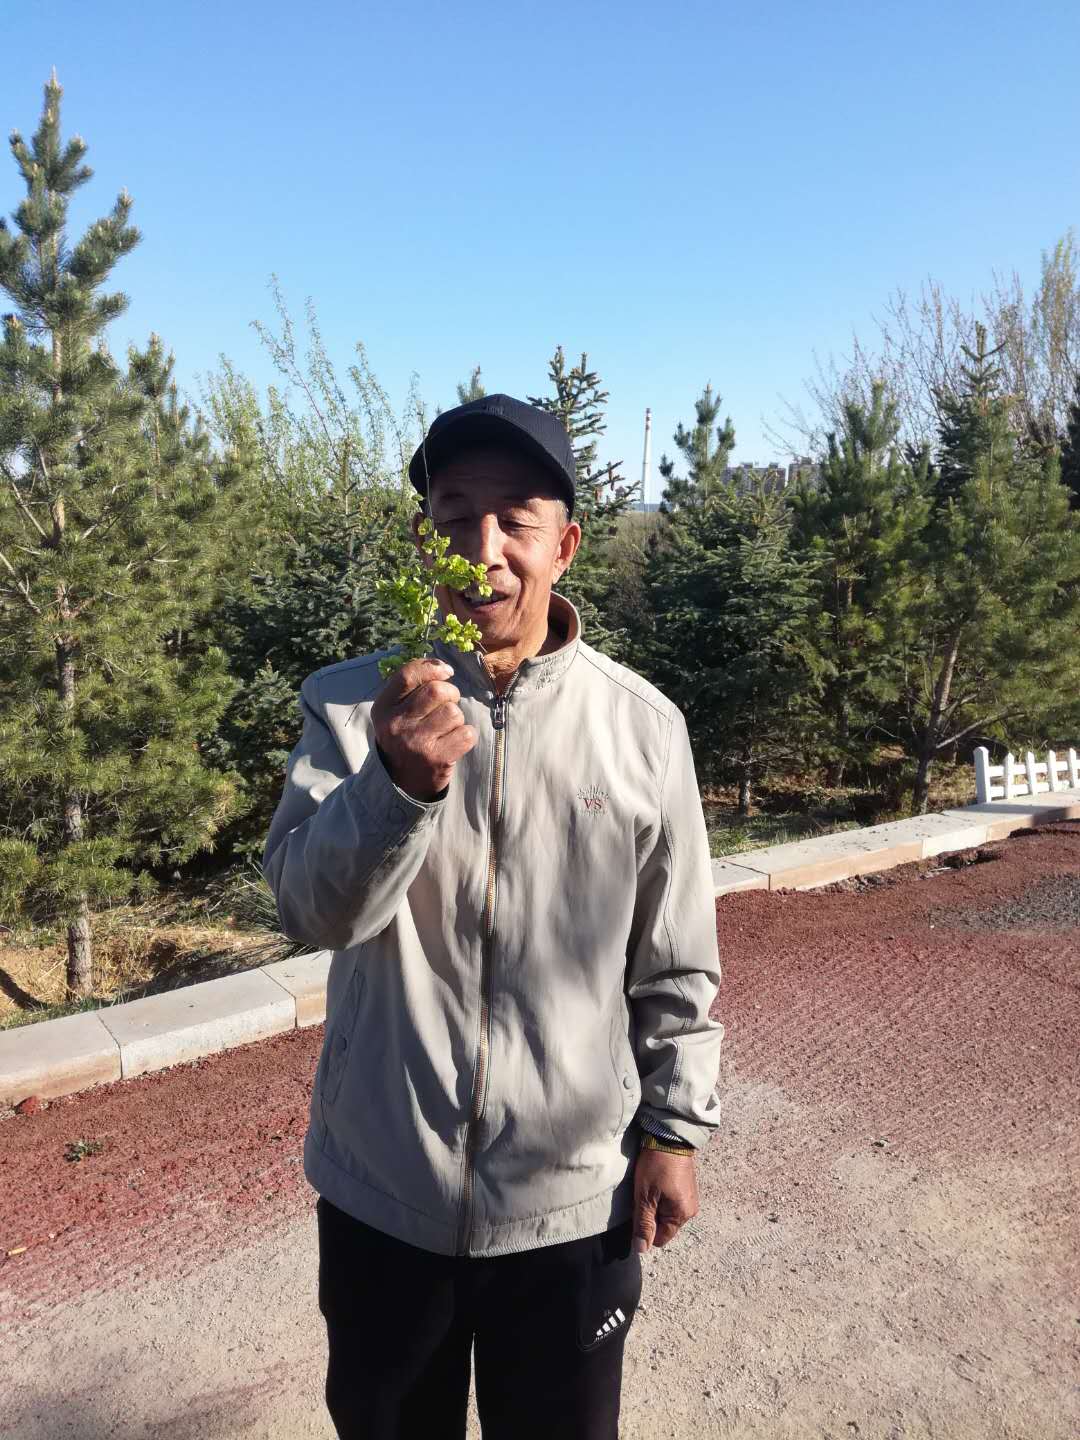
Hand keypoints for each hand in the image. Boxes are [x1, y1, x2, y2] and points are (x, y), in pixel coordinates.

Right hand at [372, 658, 477, 800]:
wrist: (401, 783)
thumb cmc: (404, 738)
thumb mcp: (394, 713)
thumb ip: (411, 688)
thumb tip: (442, 668)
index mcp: (383, 708)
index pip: (408, 675)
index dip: (432, 668)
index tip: (446, 672)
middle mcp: (397, 724)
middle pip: (436, 691)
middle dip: (451, 693)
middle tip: (448, 704)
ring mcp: (416, 743)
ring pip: (454, 712)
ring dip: (457, 717)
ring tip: (447, 728)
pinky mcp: (437, 759)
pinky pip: (466, 733)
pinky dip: (466, 736)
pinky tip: (454, 742)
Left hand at [632, 1147, 698, 1253]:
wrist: (670, 1137)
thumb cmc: (657, 1166)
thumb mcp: (645, 1196)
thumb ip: (644, 1224)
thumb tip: (642, 1249)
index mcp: (682, 1215)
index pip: (660, 1239)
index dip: (646, 1228)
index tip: (639, 1209)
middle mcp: (690, 1210)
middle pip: (664, 1226)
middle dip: (651, 1215)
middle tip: (644, 1195)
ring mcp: (690, 1198)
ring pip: (667, 1214)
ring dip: (656, 1205)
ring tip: (650, 1187)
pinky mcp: (687, 1188)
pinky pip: (672, 1202)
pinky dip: (662, 1196)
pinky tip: (656, 1182)